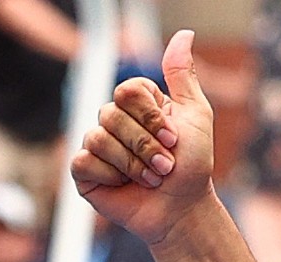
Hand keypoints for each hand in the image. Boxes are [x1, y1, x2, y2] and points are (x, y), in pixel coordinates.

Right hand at [71, 30, 214, 245]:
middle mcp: (112, 120)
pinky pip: (83, 161)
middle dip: (146, 145)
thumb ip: (183, 76)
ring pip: (97, 138)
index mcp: (136, 104)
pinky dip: (112, 176)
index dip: (151, 117)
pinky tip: (126, 185)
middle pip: (111, 114)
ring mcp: (96, 145)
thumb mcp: (196, 116)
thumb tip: (184, 34)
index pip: (127, 90)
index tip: (174, 137)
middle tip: (166, 165)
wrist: (183, 209)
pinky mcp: (84, 171)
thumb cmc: (193, 166)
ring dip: (134, 164)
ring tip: (152, 178)